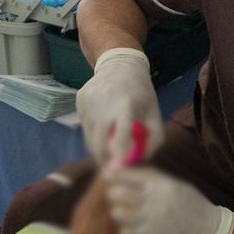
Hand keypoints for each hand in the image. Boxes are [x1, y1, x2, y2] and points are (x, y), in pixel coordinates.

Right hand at [76, 47, 161, 164]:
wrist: (120, 66)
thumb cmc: (141, 93)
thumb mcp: (154, 113)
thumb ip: (154, 139)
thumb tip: (141, 161)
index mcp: (126, 106)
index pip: (122, 132)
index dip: (120, 151)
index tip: (119, 167)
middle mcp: (104, 103)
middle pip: (98, 141)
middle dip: (103, 158)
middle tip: (109, 168)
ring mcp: (89, 101)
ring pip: (89, 135)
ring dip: (97, 145)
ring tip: (108, 144)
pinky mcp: (80, 100)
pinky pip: (84, 125)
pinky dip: (92, 131)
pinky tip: (102, 123)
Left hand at [103, 167, 233, 233]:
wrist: (210, 232)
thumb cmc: (192, 206)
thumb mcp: (177, 186)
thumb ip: (153, 180)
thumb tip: (125, 171)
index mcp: (163, 185)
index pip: (130, 175)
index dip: (115, 174)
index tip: (106, 174)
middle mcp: (155, 201)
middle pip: (118, 193)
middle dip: (113, 193)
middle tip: (115, 195)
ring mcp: (151, 221)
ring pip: (118, 213)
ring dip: (119, 212)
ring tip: (126, 213)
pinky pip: (125, 232)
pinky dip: (128, 230)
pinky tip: (137, 228)